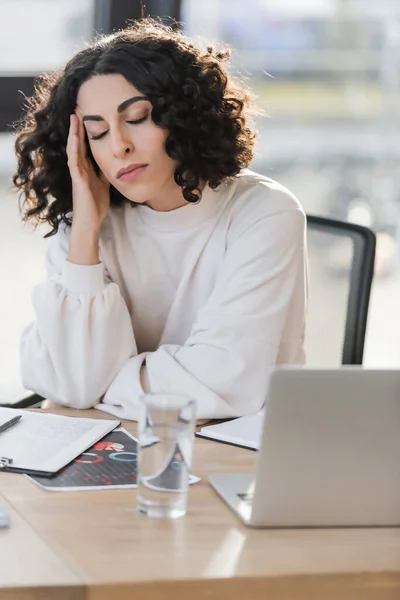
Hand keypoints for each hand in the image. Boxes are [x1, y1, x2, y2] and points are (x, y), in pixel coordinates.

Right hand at [66, 113, 109, 233]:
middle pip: (78, 143)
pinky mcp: (77, 179)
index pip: (85, 147)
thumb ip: (105, 173)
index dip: (87, 133)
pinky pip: (74, 160)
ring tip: (74, 116)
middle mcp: (80, 168)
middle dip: (79, 127)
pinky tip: (74, 137)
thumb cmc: (95, 205)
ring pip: (74, 148)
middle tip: (79, 109)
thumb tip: (114, 163)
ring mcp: (77, 173)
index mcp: (86, 169)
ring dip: (74, 132)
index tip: (89, 117)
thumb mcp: (105, 184)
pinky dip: (73, 147)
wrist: (90, 222)